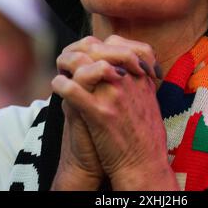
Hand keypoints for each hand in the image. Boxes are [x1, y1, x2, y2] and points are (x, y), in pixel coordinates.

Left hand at [52, 35, 171, 189]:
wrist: (145, 164)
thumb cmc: (146, 135)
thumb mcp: (150, 99)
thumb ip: (138, 80)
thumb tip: (122, 68)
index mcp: (140, 75)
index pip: (116, 43)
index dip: (97, 45)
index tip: (88, 53)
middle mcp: (128, 79)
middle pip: (97, 48)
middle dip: (78, 50)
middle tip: (67, 59)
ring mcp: (114, 94)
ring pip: (83, 63)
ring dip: (67, 63)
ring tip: (61, 70)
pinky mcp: (100, 113)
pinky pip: (73, 89)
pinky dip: (60, 85)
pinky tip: (57, 86)